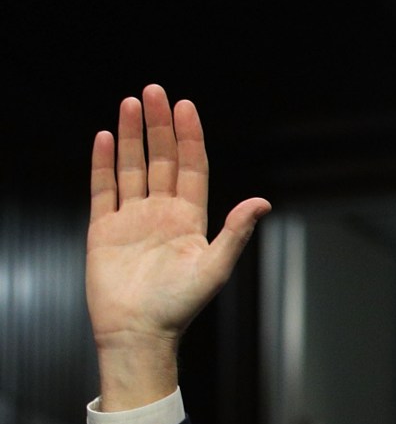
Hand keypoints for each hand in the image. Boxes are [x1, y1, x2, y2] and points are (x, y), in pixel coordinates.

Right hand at [88, 84, 270, 409]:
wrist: (139, 332)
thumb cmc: (180, 306)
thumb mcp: (215, 267)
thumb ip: (235, 231)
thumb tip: (263, 202)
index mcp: (190, 219)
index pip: (191, 168)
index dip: (190, 137)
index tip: (185, 106)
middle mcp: (162, 213)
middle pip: (161, 159)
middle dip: (159, 126)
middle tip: (154, 91)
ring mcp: (132, 219)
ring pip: (132, 168)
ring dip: (130, 136)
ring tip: (129, 103)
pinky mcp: (104, 230)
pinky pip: (103, 190)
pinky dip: (103, 164)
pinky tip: (104, 138)